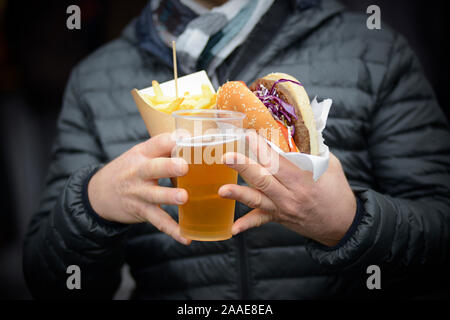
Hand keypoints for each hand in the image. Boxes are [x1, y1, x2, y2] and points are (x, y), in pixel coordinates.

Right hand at [88, 133, 190, 244]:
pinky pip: (158, 221)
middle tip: (184, 167)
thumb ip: (165, 149)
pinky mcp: (142, 211)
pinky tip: (186, 237)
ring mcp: (139, 193)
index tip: (189, 139)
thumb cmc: (132, 170)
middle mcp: (139, 172)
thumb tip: (196, 139)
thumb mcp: (141, 154)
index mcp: (142, 154)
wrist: (101, 193)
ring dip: (169, 196)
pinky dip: (172, 230)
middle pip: (153, 167)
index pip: (157, 143)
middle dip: (168, 167)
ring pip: (155, 195)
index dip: (172, 141)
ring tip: (184, 198)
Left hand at [218, 131, 355, 246]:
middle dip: (244, 167)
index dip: (262, 149)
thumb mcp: (331, 165)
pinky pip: (260, 220)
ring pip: (257, 199)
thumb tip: (294, 130)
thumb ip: (312, 150)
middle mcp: (291, 196)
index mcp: (304, 180)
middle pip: (263, 179)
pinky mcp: (278, 217)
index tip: (249, 134)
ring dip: (238, 194)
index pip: (279, 162)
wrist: (343, 224)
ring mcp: (283, 208)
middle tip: (227, 156)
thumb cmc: (337, 191)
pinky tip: (233, 228)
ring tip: (222, 189)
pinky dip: (246, 224)